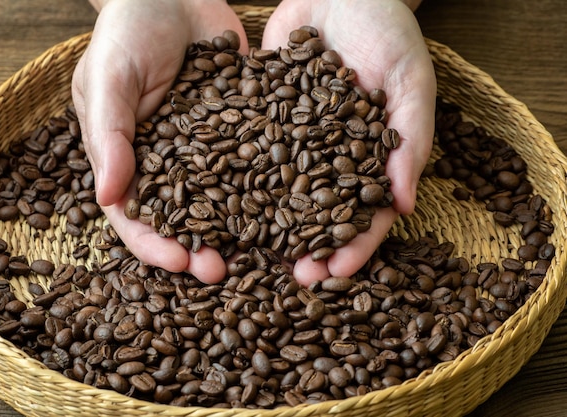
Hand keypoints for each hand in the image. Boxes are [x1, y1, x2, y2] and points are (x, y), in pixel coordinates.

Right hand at [72, 0, 247, 282]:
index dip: (154, 245)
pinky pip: (255, 163)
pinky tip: (294, 204)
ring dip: (239, 229)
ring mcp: (207, 151)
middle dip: (200, 249)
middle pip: (183, 220)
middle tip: (222, 271)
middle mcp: (169, 165)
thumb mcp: (109, 79)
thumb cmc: (126, 33)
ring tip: (262, 251)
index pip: (135, 218)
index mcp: (128, 161)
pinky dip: (272, 186)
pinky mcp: (241, 131)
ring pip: (224, 201)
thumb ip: (109, 135)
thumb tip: (107, 196)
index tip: (180, 261)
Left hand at [262, 0, 436, 285]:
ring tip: (251, 253)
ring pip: (281, 193)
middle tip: (294, 277)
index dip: (354, 245)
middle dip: (309, 247)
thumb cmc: (387, 28)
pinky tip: (216, 203)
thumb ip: (411, 138)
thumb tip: (405, 204)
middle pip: (320, 213)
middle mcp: (330, 157)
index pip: (366, 212)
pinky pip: (248, 153)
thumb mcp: (409, 78)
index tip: (335, 272)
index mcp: (371, 157)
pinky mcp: (261, 118)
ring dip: (269, 226)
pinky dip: (235, 178)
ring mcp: (295, 141)